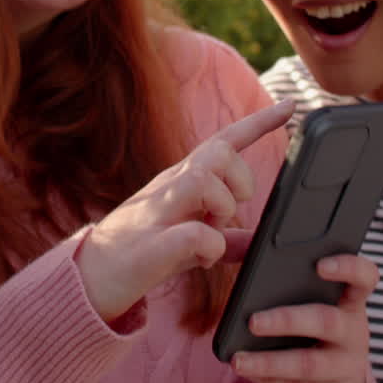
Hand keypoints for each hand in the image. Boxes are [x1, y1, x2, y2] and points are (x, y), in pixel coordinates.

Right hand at [74, 99, 292, 320]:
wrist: (92, 277)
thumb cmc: (144, 253)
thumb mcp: (192, 243)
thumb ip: (226, 240)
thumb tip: (257, 241)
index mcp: (183, 181)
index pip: (223, 141)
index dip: (259, 123)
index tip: (291, 105)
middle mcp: (170, 186)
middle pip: (217, 152)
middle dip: (239, 179)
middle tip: (230, 212)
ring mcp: (159, 211)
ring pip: (203, 179)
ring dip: (221, 208)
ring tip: (211, 232)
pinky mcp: (152, 245)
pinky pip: (195, 234)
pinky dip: (209, 247)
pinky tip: (199, 258)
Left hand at [231, 254, 378, 382]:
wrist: (333, 371)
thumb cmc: (310, 314)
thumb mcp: (306, 293)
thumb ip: (278, 265)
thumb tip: (234, 241)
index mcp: (349, 298)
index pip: (364, 277)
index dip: (348, 268)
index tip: (320, 265)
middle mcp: (352, 330)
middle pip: (327, 321)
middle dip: (288, 321)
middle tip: (254, 321)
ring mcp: (342, 363)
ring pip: (309, 363)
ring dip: (270, 361)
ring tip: (239, 359)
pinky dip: (267, 378)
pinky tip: (244, 368)